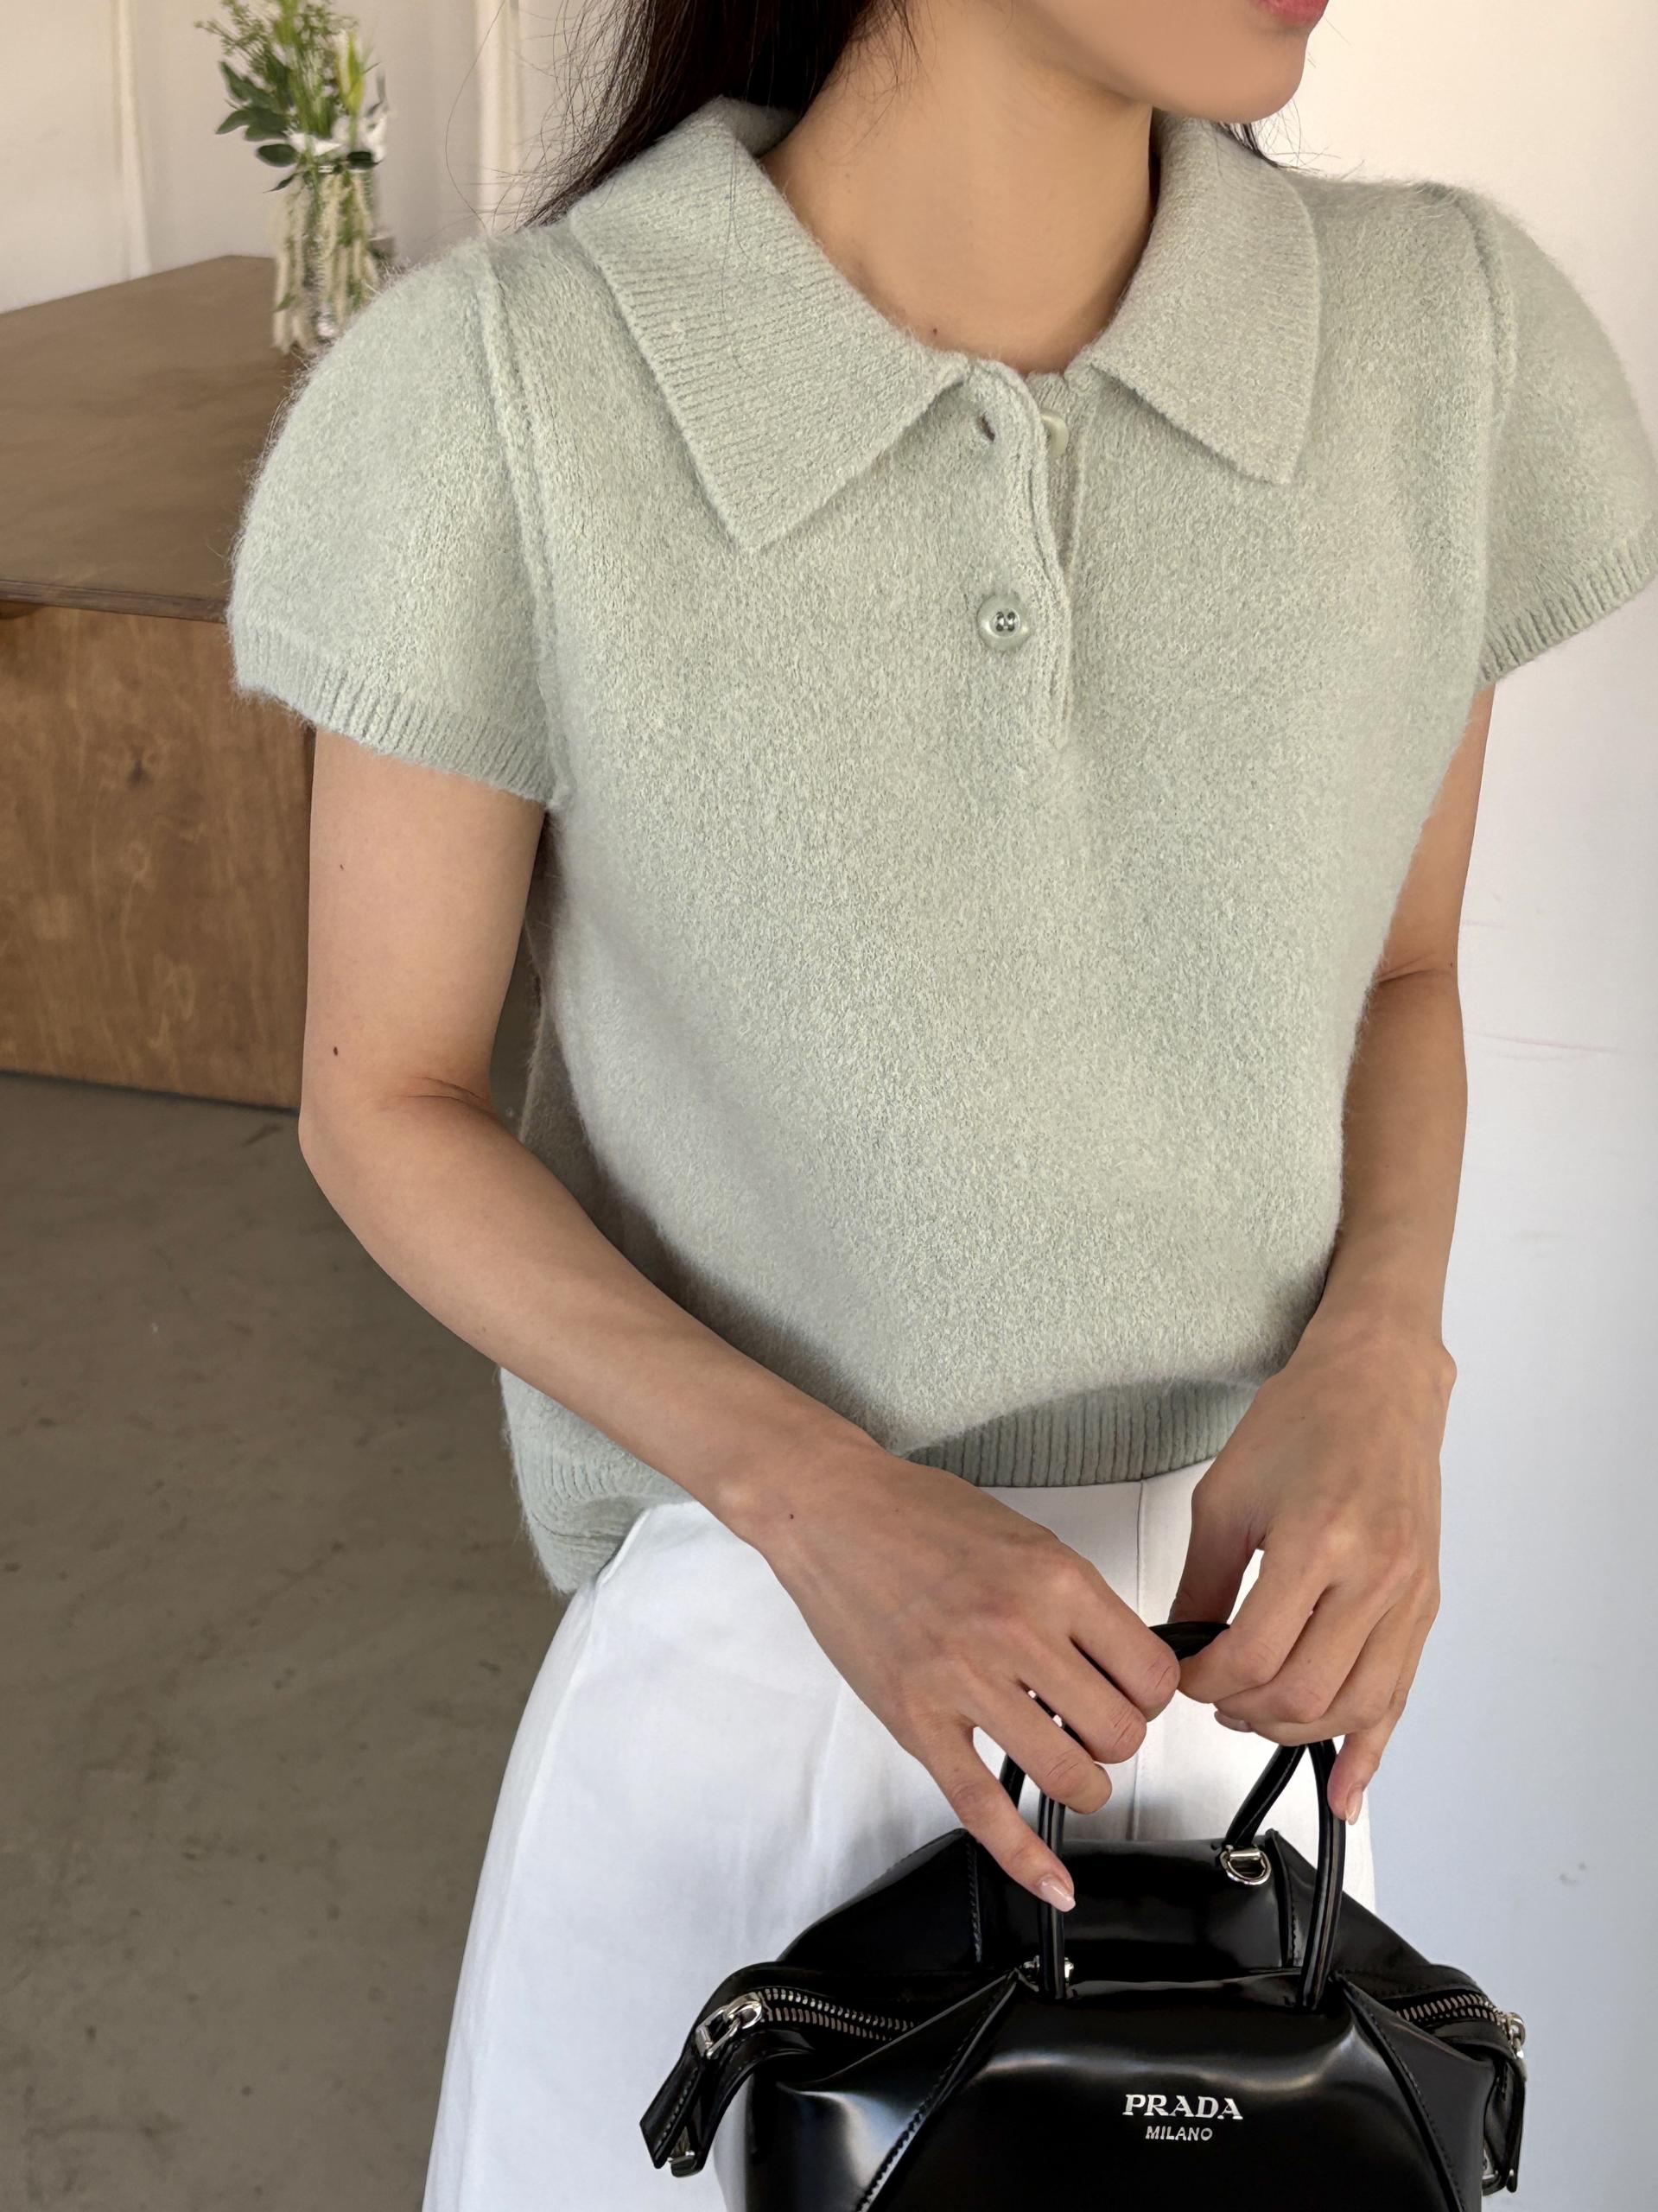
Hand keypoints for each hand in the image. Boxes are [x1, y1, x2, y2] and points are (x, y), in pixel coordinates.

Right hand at [740, 1449, 1180, 1910]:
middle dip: (1116, 1740)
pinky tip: (1052, 1882)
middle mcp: (1016, 1630)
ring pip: (1067, 1775)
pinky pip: (982, 1805)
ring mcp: (963, 1680)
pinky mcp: (917, 1720)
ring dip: (1081, 1784)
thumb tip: (1119, 1663)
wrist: (830, 1511)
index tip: (1133, 1693)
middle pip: (1119, 1733)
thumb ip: (1075, 1602)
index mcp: (1054, 1579)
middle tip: (1093, 1723)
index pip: (1151, 1674)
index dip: (1151, 1695)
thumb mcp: (1026, 1538)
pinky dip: (1022, 1855)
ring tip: (1065, 1763)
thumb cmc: (921, 1515)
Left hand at [1169, 1317, 1452, 1824]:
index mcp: (1318, 1542)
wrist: (1377, 1382)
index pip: (1254, 1655)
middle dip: (1245, 1710)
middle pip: (1305, 1691)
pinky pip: (1400, 1694)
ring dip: (1297, 1730)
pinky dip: (1372, 1747)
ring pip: (1356, 1705)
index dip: (1205, 1682)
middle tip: (1212, 1696)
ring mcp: (1408, 1595)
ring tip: (1256, 1718)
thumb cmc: (1304, 1420)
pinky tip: (1348, 1789)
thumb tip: (1179, 1649)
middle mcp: (1374, 1576)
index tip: (1182, 1676)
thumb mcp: (1225, 1495)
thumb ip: (1201, 1582)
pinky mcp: (1424, 1604)